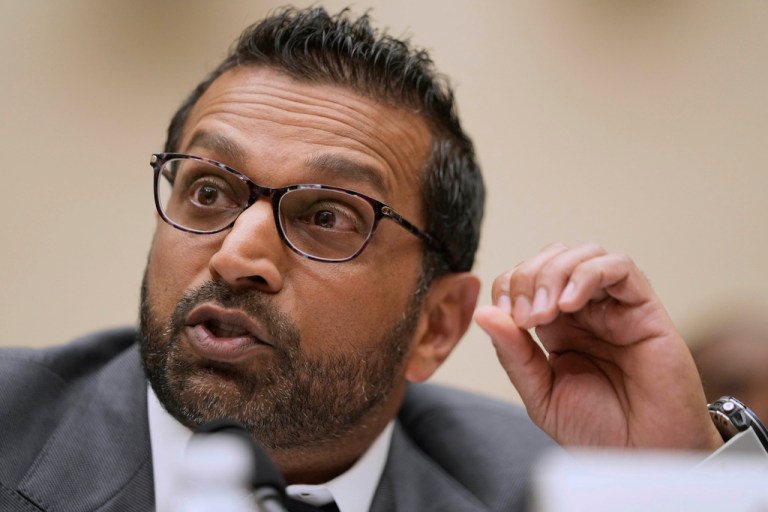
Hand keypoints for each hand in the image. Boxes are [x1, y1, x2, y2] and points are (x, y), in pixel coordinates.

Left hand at [474, 243, 722, 450]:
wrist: (645, 458)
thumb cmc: (600, 431)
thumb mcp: (541, 394)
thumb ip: (513, 354)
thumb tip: (483, 312)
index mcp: (557, 327)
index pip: (526, 278)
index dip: (509, 285)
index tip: (505, 315)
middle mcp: (586, 311)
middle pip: (552, 257)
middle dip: (528, 277)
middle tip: (525, 317)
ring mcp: (616, 307)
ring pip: (584, 254)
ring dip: (554, 273)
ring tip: (545, 314)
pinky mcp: (645, 310)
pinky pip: (620, 268)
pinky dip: (588, 274)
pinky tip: (569, 304)